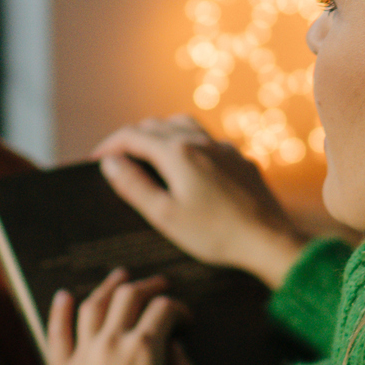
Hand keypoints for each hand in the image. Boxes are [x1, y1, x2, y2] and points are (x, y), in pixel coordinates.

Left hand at [29, 269, 197, 364]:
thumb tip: (175, 348)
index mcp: (145, 352)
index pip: (164, 309)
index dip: (179, 308)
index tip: (185, 320)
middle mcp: (111, 344)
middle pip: (128, 296)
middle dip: (148, 286)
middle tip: (159, 286)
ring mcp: (82, 356)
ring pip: (93, 305)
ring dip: (108, 286)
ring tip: (120, 277)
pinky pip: (57, 333)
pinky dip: (60, 311)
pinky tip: (64, 297)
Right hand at [94, 116, 312, 285]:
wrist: (267, 240)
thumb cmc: (214, 234)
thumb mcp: (164, 216)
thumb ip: (134, 186)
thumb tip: (110, 163)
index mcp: (177, 153)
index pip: (132, 136)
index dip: (110, 145)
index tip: (97, 159)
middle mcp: (200, 141)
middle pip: (156, 125)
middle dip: (132, 137)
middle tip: (119, 156)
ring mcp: (223, 148)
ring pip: (184, 125)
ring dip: (160, 132)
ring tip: (149, 151)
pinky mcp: (240, 160)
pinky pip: (207, 140)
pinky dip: (187, 142)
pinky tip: (189, 162)